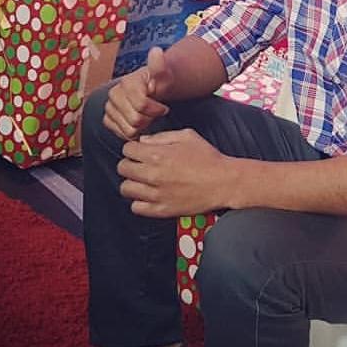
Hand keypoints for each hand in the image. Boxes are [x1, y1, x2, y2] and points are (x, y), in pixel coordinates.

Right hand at [103, 47, 174, 140]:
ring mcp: (109, 107)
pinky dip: (133, 131)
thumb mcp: (165, 74)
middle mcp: (114, 94)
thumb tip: (156, 51)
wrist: (154, 88)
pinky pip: (120, 133)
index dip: (156, 110)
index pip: (141, 105)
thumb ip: (160, 65)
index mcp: (126, 82)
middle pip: (134, 120)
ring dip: (142, 127)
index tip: (164, 107)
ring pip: (128, 129)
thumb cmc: (161, 82)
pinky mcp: (108, 118)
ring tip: (149, 117)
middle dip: (149, 119)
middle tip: (156, 113)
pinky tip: (141, 123)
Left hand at [117, 129, 238, 217]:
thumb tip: (144, 141)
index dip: (132, 148)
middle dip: (130, 164)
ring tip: (143, 181)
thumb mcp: (188, 136)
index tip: (139, 151)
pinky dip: (139, 202)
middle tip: (140, 165)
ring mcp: (156, 194)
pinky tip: (149, 195)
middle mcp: (153, 174)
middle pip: (122, 168)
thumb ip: (162, 136)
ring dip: (132, 183)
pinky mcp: (162, 210)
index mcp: (158, 154)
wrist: (224, 182)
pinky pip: (136, 208)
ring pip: (126, 189)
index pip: (127, 150)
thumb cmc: (208, 158)